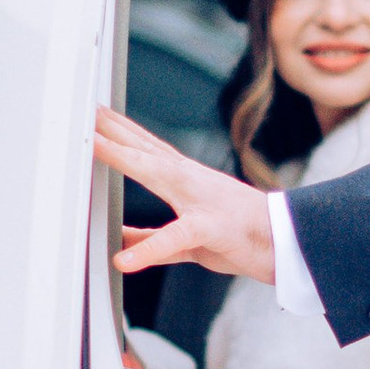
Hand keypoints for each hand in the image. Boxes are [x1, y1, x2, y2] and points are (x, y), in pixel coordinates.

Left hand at [95, 110, 278, 283]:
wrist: (285, 242)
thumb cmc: (237, 235)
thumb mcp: (187, 238)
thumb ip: (151, 238)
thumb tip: (121, 241)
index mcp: (184, 179)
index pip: (144, 147)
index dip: (116, 129)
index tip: (91, 112)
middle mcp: (189, 180)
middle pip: (143, 148)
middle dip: (112, 129)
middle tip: (83, 109)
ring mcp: (200, 200)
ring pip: (156, 172)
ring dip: (125, 157)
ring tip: (95, 147)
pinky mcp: (209, 229)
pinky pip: (175, 238)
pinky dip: (149, 248)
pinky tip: (124, 259)